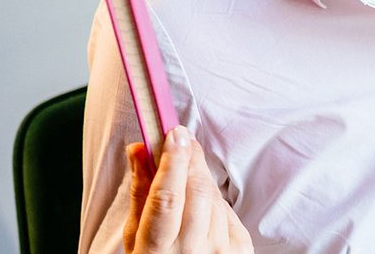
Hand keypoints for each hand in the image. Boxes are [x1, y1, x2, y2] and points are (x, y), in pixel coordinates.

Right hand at [123, 127, 252, 253]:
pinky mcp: (240, 252)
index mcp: (155, 251)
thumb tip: (139, 148)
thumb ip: (140, 192)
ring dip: (200, 180)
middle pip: (196, 190)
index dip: (173, 162)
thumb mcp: (134, 238)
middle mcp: (190, 253)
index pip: (167, 198)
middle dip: (189, 159)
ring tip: (186, 180)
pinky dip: (215, 203)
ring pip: (213, 197)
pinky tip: (202, 210)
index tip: (174, 133)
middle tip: (181, 139)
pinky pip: (228, 211)